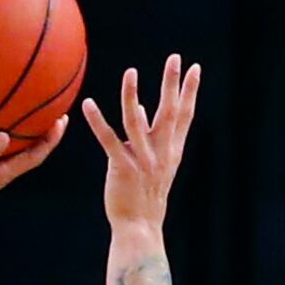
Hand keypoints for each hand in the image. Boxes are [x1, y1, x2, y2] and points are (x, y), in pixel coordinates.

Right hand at [0, 117, 68, 226]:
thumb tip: (4, 136)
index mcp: (3, 174)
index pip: (34, 156)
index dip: (50, 140)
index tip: (61, 121)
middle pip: (28, 148)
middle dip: (43, 130)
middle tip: (54, 108)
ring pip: (10, 144)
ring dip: (21, 127)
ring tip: (29, 106)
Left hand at [82, 55, 200, 229]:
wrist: (140, 226)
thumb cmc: (145, 195)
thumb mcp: (155, 164)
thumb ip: (150, 136)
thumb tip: (140, 107)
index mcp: (171, 150)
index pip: (185, 115)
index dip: (190, 91)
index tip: (195, 68)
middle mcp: (160, 153)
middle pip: (168, 112)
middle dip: (172, 84)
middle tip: (175, 58)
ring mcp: (142, 160)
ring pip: (136, 122)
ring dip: (132, 95)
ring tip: (131, 72)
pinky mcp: (122, 168)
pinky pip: (109, 140)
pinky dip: (98, 121)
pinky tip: (88, 104)